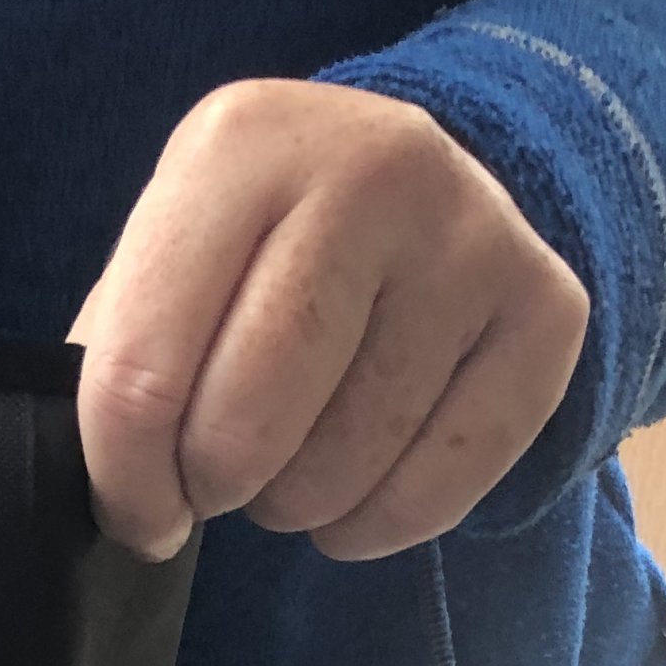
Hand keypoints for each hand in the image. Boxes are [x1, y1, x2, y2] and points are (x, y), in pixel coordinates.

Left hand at [72, 79, 589, 563]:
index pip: (140, 371)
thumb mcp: (169, 261)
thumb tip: (119, 496)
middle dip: (214, 488)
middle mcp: (370, 165)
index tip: (139, 511)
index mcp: (240, 142)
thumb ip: (121, 363)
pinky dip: (380, 524)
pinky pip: (440, 489)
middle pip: (247, 425)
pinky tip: (360, 489)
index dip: (126, 481)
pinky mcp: (546, 308)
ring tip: (296, 456)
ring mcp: (471, 232)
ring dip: (298, 504)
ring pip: (343, 466)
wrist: (411, 187)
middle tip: (219, 477)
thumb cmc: (257, 252)